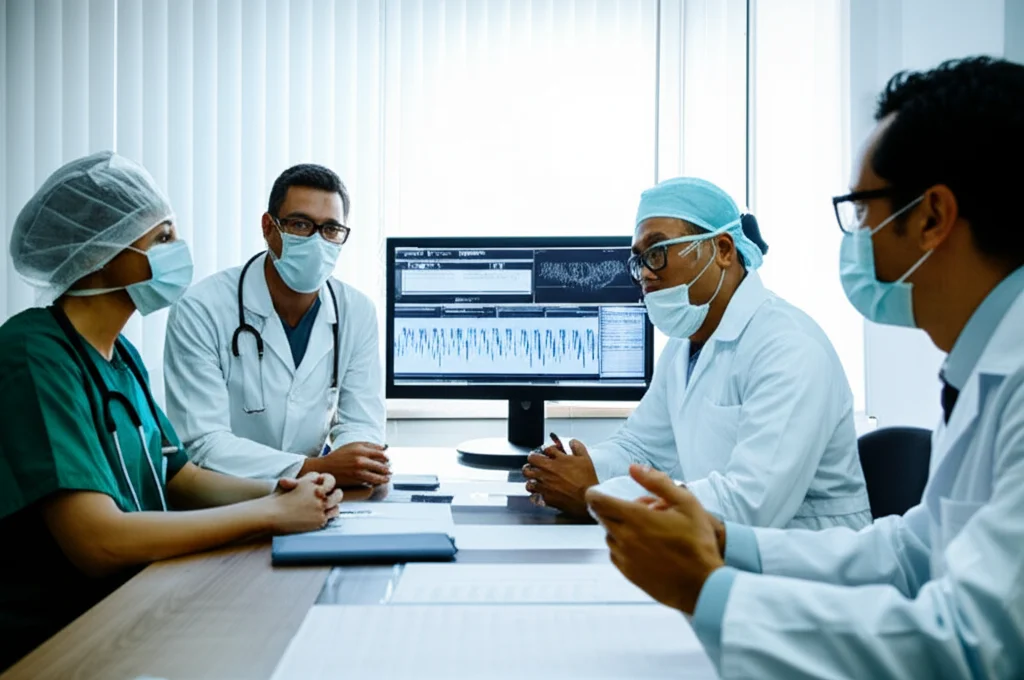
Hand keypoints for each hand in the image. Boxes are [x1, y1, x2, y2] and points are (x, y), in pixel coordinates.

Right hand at [266, 472, 342, 533]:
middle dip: (335, 494)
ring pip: (336, 505)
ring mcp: (320, 506)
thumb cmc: (277, 500)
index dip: (328, 483)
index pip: (328, 479)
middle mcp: (318, 493)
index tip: (325, 487)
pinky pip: (330, 517)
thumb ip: (306, 481)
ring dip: (333, 505)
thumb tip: (316, 478)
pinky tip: (321, 516)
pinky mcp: (320, 519)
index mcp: (311, 482)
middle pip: (337, 492)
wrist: (271, 515)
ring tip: (328, 507)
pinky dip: (327, 517)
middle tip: (333, 496)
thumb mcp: (291, 484)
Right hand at [301, 442, 390, 486]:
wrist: (326, 468)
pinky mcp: (357, 480)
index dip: (386, 458)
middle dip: (387, 468)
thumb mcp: (353, 446)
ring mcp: (359, 471)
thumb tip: (383, 448)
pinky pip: (371, 481)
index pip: (381, 453)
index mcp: (360, 449)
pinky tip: (378, 482)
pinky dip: (376, 482)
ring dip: (384, 477)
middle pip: (381, 465)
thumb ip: (368, 446)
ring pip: (378, 475)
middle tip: (389, 470)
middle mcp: (361, 459)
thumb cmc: (339, 456)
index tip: (387, 460)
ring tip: (387, 478)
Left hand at [521, 438, 598, 517]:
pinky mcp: (545, 497)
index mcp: (556, 460)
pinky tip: (539, 491)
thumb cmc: (586, 480)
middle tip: (537, 462)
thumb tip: (572, 442)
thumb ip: (577, 447)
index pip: (544, 449)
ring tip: (535, 477)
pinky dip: (535, 492)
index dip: (547, 450)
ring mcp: (544, 484)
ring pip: (528, 477)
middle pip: (531, 460)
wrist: (586, 499)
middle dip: (533, 460)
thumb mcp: (585, 459)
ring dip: (531, 476)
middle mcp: (547, 471)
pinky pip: (533, 494)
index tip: (550, 453)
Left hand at [586, 464, 724, 613]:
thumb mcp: (685, 503)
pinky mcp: (629, 574)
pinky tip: (642, 546)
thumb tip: (634, 468)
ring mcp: (625, 558)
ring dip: (617, 528)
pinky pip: (616, 555)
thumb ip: (657, 482)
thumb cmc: (698, 543)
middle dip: (608, 509)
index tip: (595, 492)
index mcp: (636, 518)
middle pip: (601, 518)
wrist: (703, 585)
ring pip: (609, 536)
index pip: (599, 502)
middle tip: (627, 507)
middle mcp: (625, 538)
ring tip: (640, 527)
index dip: (594, 494)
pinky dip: (622, 546)